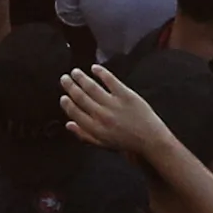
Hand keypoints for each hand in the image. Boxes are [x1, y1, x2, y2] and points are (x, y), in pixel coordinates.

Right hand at [54, 64, 175, 161]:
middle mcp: (101, 115)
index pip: (75, 113)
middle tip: (64, 78)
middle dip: (70, 86)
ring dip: (81, 78)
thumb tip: (68, 124)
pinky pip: (110, 80)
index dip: (67, 104)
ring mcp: (113, 104)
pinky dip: (101, 72)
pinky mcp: (125, 95)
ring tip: (75, 72)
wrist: (150, 140)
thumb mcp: (103, 143)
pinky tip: (95, 68)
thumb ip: (84, 135)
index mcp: (95, 128)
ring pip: (92, 87)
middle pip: (80, 97)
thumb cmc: (126, 142)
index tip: (63, 96)